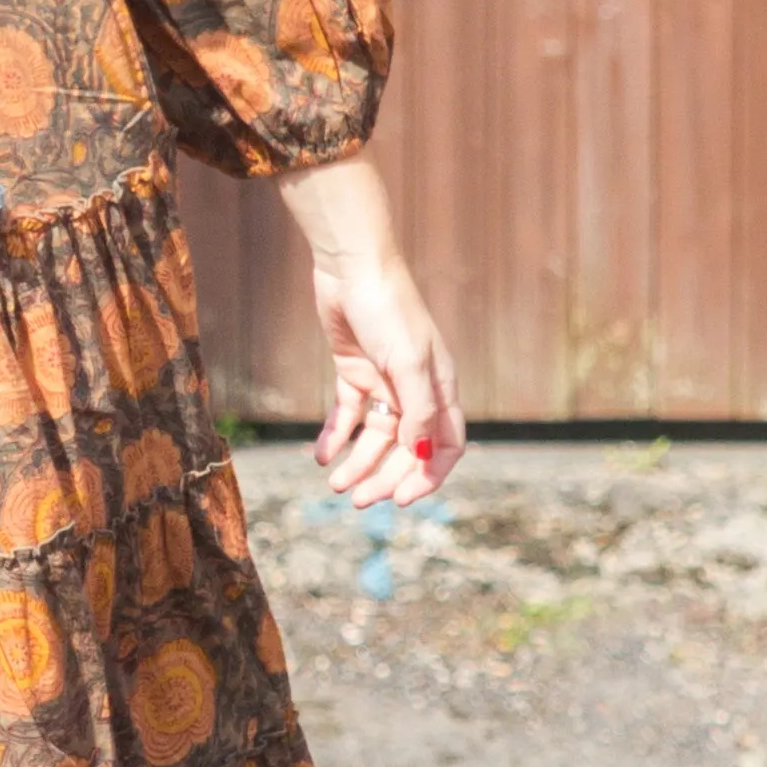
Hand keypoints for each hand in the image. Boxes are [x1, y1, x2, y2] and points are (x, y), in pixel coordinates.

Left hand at [309, 243, 464, 509]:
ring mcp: (384, 382)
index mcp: (440, 388)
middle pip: (405, 448)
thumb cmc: (389, 309)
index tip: (401, 499)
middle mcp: (415, 390)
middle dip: (384, 477)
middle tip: (357, 501)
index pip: (445, 445)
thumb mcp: (409, 363)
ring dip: (357, 464)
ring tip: (335, 484)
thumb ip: (417, 411)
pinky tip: (321, 456)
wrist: (352, 266)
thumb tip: (420, 454)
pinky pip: (347, 415)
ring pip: (373, 437)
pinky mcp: (354, 372)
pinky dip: (335, 437)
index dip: (428, 475)